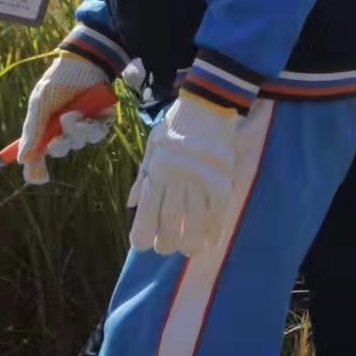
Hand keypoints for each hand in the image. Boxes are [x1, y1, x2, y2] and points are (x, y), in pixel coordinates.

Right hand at [18, 54, 113, 184]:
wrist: (85, 63)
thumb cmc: (58, 81)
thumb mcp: (39, 104)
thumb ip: (32, 131)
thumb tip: (21, 159)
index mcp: (45, 126)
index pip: (39, 152)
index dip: (37, 168)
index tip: (37, 179)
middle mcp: (63, 128)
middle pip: (61, 149)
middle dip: (59, 144)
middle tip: (58, 135)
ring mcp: (83, 125)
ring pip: (80, 142)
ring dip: (76, 131)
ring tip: (75, 113)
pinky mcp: (101, 121)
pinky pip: (98, 134)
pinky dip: (93, 127)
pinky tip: (89, 115)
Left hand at [128, 93, 240, 257]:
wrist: (208, 104)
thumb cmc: (176, 124)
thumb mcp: (153, 145)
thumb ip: (143, 175)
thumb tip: (132, 203)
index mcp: (159, 169)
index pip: (148, 208)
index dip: (143, 231)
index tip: (142, 245)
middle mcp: (179, 177)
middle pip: (171, 218)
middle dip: (167, 241)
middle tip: (165, 250)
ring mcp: (203, 178)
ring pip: (196, 217)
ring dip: (192, 239)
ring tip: (189, 250)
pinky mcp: (223, 176)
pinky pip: (219, 207)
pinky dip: (216, 226)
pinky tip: (212, 239)